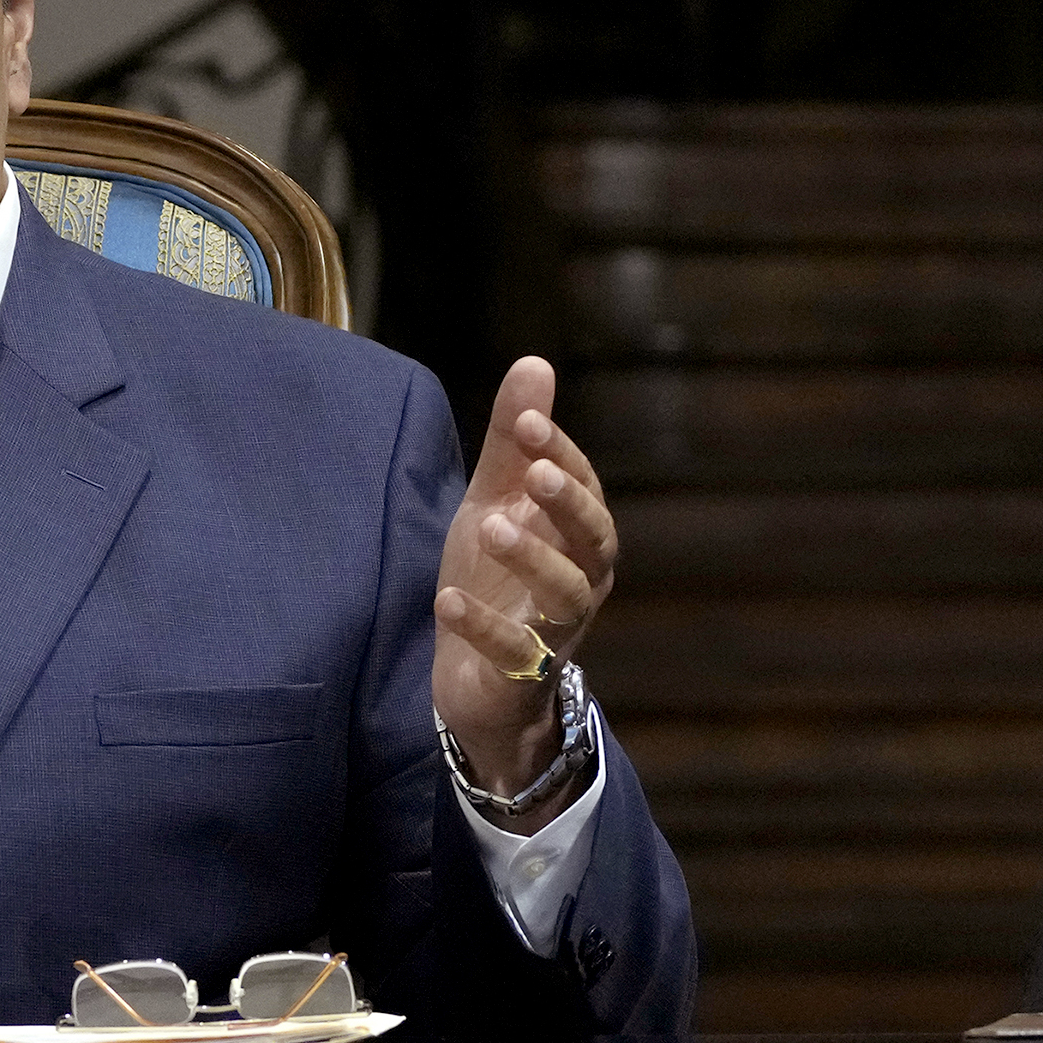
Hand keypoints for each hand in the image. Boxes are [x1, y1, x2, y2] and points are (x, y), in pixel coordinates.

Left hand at [432, 356, 615, 829]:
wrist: (477, 679)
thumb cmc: (495, 579)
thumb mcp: (495, 501)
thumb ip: (512, 441)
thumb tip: (536, 362)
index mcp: (579, 536)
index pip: (584, 486)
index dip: (560, 452)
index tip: (526, 421)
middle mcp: (581, 581)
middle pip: (594, 540)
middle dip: (567, 502)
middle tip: (533, 470)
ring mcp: (556, 631)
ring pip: (566, 595)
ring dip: (533, 559)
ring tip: (492, 527)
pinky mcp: (522, 675)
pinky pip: (515, 652)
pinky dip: (484, 626)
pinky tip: (448, 600)